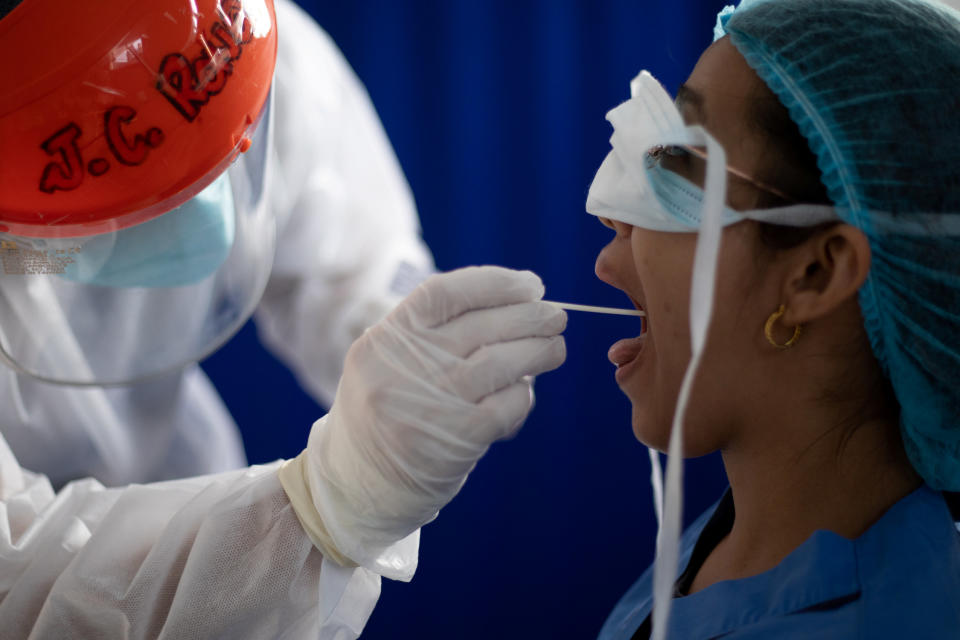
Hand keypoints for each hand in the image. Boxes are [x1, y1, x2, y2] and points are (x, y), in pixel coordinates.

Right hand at [280, 266, 565, 576]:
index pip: (444, 292)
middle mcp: (402, 366)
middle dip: (528, 316)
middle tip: (556, 317)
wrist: (358, 486)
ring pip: (500, 362)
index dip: (494, 283)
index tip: (529, 285)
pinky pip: (505, 406)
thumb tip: (515, 306)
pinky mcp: (454, 439)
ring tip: (555, 348)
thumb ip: (434, 334)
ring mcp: (429, 403)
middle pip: (481, 326)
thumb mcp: (387, 362)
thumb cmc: (386, 413)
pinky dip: (522, 396)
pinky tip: (524, 393)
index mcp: (384, 340)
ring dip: (538, 352)